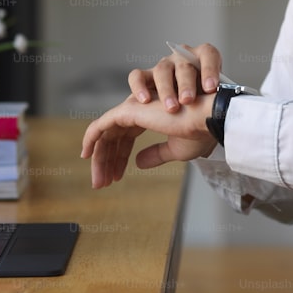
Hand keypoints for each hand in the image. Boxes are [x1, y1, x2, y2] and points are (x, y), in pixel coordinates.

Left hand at [80, 92, 217, 188]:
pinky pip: (100, 126)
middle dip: (107, 161)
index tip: (116, 178)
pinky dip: (90, 139)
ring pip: (105, 135)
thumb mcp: (175, 150)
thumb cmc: (199, 132)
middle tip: (102, 183)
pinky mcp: (127, 111)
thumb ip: (155, 155)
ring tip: (99, 181)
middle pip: (113, 138)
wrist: (207, 119)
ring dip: (98, 158)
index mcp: (150, 117)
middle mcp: (139, 111)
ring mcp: (132, 109)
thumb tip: (138, 163)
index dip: (120, 159)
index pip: (126, 139)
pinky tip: (85, 155)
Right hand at [130, 42, 223, 111]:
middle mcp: (182, 59)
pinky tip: (144, 100)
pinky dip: (139, 87)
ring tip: (172, 108)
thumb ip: (216, 102)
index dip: (209, 68)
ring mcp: (164, 66)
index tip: (211, 88)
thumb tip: (223, 110)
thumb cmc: (203, 107)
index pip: (208, 54)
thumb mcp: (212, 103)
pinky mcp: (145, 76)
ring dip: (166, 89)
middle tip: (188, 101)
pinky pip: (137, 76)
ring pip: (162, 70)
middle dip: (186, 84)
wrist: (187, 113)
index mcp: (203, 59)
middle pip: (184, 65)